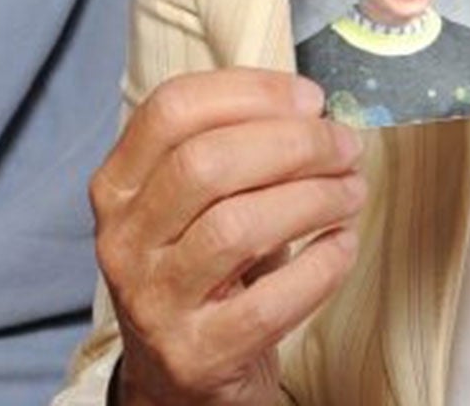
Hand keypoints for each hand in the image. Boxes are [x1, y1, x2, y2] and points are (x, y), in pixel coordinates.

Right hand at [91, 68, 364, 405]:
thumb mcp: (193, 204)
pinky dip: (318, 267)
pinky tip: (341, 246)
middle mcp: (124, 240)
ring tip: (351, 192)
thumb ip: (234, 148)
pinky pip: (267, 303)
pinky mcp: (196, 355)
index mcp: (119, 186)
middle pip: (207, 164)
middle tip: (344, 146)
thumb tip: (312, 111)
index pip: (172, 109)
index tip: (309, 98)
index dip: (249, 92)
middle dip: (293, 144)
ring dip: (313, 199)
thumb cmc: (203, 270)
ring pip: (237, 228)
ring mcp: (155, 301)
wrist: (179, 378)